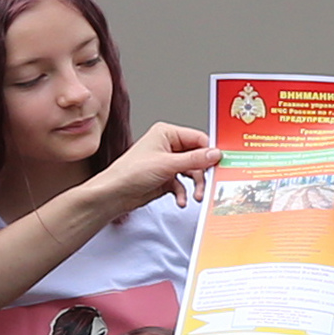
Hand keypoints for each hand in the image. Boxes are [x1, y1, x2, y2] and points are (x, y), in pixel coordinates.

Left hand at [89, 122, 217, 212]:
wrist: (113, 195)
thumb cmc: (130, 172)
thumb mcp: (167, 164)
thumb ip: (195, 160)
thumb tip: (215, 154)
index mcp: (167, 133)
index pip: (198, 139)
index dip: (210, 152)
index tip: (220, 164)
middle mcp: (168, 146)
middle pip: (198, 157)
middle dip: (203, 173)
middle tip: (208, 184)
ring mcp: (168, 163)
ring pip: (192, 172)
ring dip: (195, 185)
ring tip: (196, 195)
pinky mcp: (166, 178)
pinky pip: (183, 184)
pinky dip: (184, 193)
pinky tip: (181, 200)